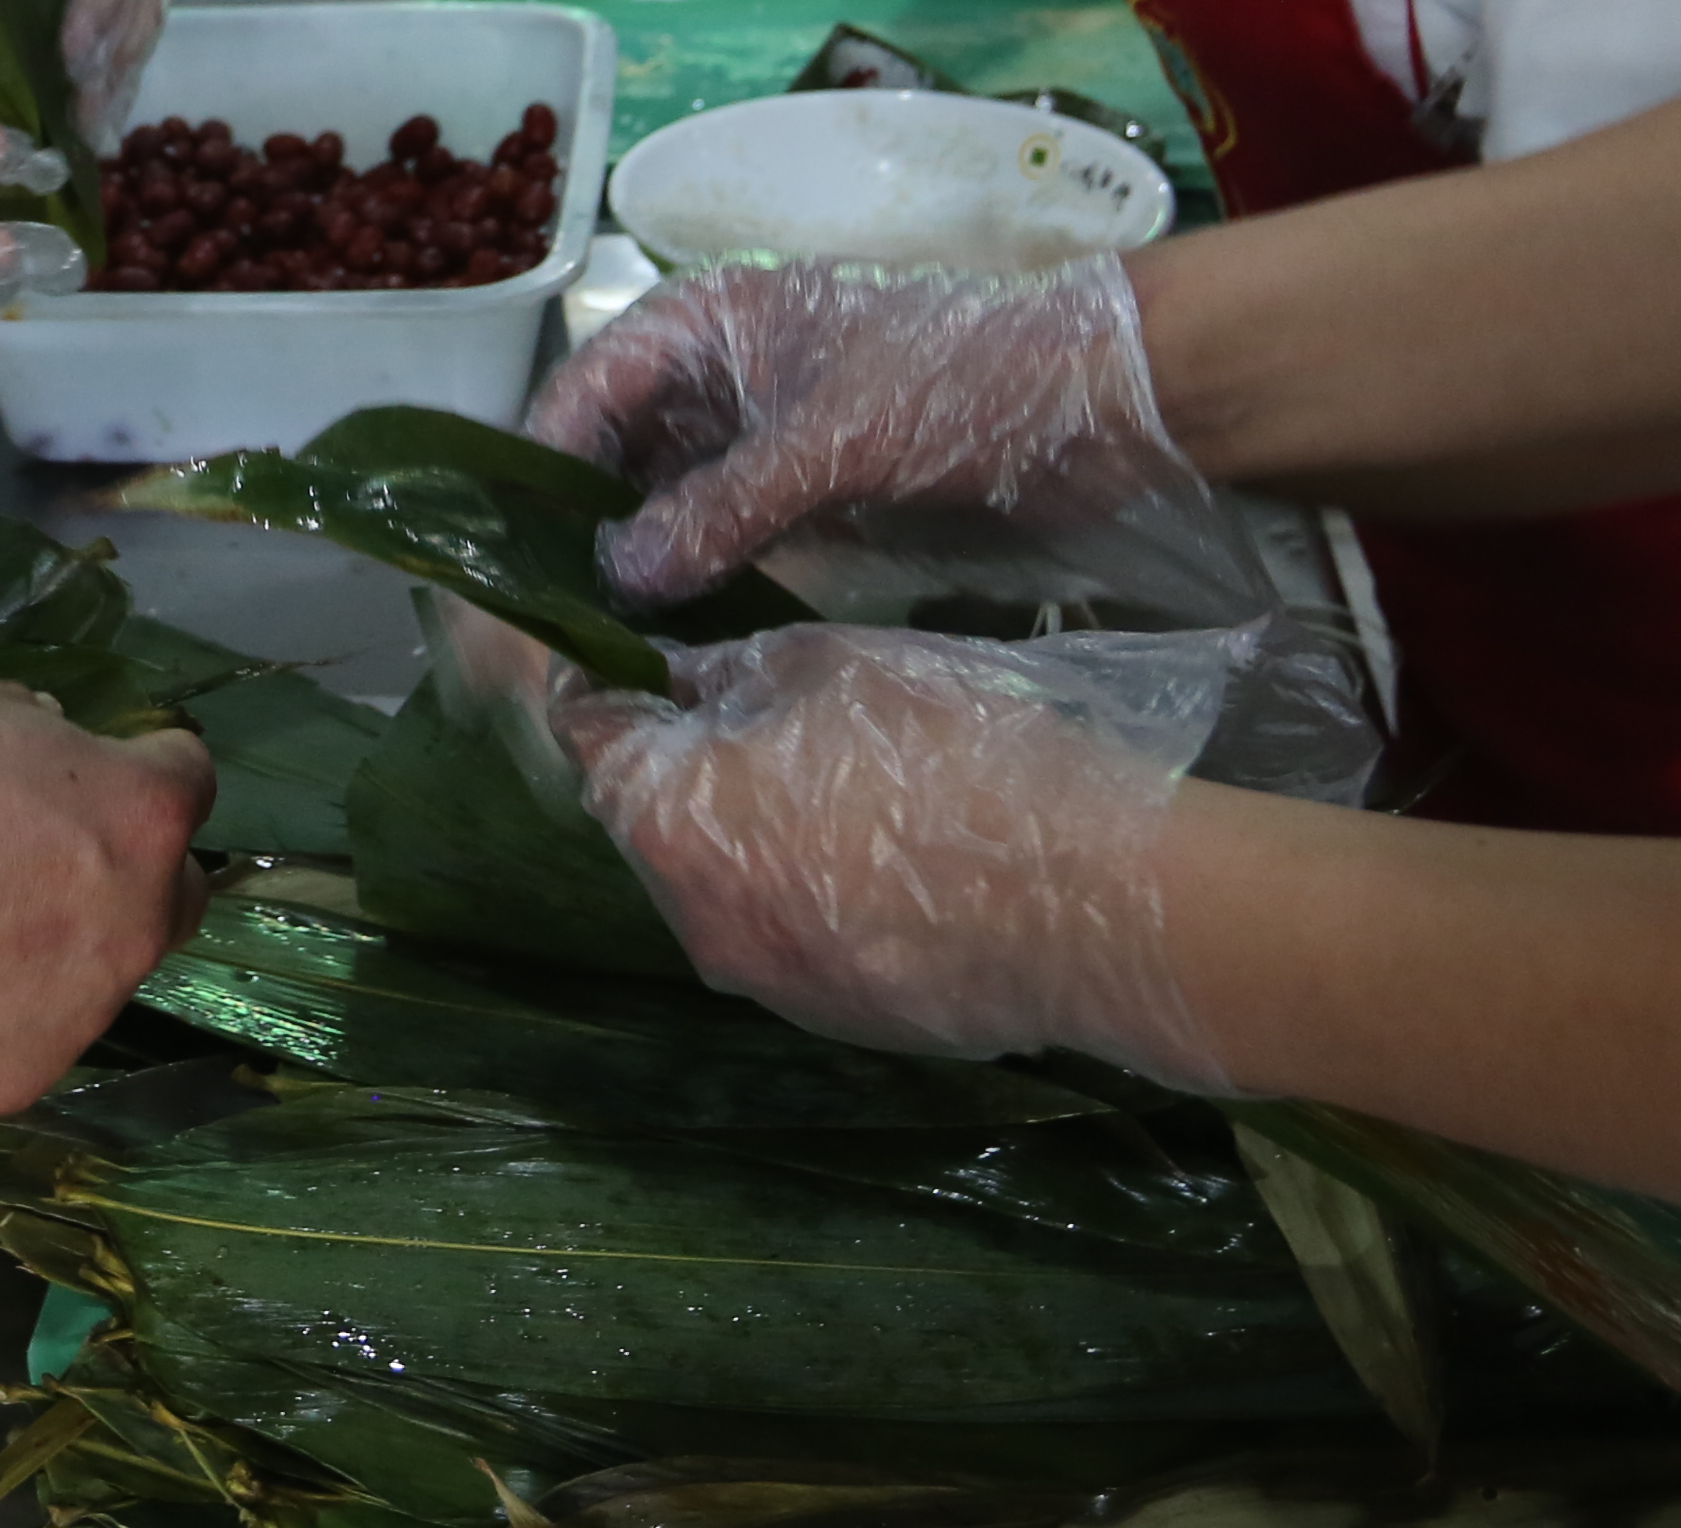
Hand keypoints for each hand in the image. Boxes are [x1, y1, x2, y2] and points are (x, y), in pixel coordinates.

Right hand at [0, 665, 213, 1115]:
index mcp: (140, 812)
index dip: (138, 762)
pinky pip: (26, 1036)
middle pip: (178, 890)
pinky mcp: (22, 1081)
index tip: (86, 765)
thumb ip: (23, 719)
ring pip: (101, 973)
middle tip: (45, 855)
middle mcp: (141, 921)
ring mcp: (87, 1013)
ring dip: (60, 947)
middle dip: (134, 870)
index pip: (187, 773)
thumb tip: (44, 747)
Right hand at [528, 252, 1178, 597]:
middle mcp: (711, 378)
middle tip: (528, 641)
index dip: (529, 484)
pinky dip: (685, 590)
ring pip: (654, 509)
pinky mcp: (801, 496)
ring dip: (622, 576)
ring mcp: (755, 439)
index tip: (496, 575)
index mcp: (701, 324)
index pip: (578, 398)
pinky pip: (715, 543)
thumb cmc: (964, 381)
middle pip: (602, 460)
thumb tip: (618, 580)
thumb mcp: (836, 438)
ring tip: (582, 660)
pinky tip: (658, 651)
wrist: (1102, 400)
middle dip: (565, 542)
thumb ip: (725, 507)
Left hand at [560, 622, 1235, 1084]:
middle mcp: (692, 921)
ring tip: (847, 787)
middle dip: (690, 765)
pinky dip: (815, 897)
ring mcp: (765, 986)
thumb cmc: (953, 754)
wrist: (1093, 902)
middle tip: (768, 710)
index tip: (638, 659)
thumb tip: (680, 682)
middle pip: (652, 824)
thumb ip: (729, 674)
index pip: (586, 738)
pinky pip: (794, 941)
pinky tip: (896, 863)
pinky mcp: (836, 1021)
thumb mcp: (829, 663)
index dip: (604, 686)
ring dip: (754, 836)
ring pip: (724, 888)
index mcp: (666, 820)